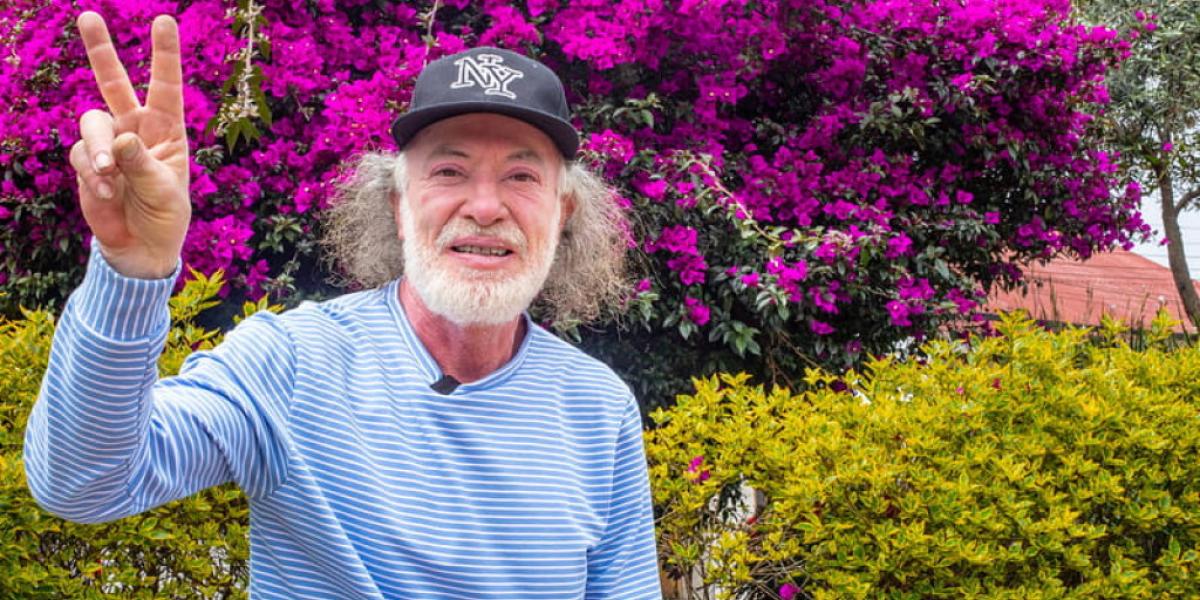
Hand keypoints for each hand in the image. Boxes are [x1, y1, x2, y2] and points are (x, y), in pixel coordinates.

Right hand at [70, 12, 189, 278]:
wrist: (141, 247)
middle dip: (100, 50)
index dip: (164, 54)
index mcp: (166, 130)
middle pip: (113, 83)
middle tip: (88, 16)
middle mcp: (136, 129)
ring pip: (92, 122)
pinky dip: (91, 174)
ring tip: (108, 173)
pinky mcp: (86, 162)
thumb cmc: (165, 216)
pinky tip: (106, 193)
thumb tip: (118, 140)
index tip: (164, 20)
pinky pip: (80, 155)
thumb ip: (141, 164)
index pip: (165, 86)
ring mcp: (108, 144)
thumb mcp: (163, 191)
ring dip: (97, 147)